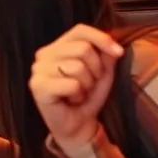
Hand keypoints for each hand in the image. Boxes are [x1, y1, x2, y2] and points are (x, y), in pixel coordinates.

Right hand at [28, 24, 123, 155]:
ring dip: (87, 84)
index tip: (119, 53)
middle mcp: (44, 55)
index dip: (101, 38)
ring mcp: (38, 70)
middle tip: (89, 84)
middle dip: (95, 69)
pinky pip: (70, 84)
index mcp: (57, 47)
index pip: (80, 30)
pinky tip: (72, 100)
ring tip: (80, 93)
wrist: (78, 126)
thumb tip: (113, 43)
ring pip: (77, 67)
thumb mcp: (102, 73)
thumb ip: (105, 55)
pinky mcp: (37, 87)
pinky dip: (78, 95)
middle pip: (82, 48)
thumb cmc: (88, 98)